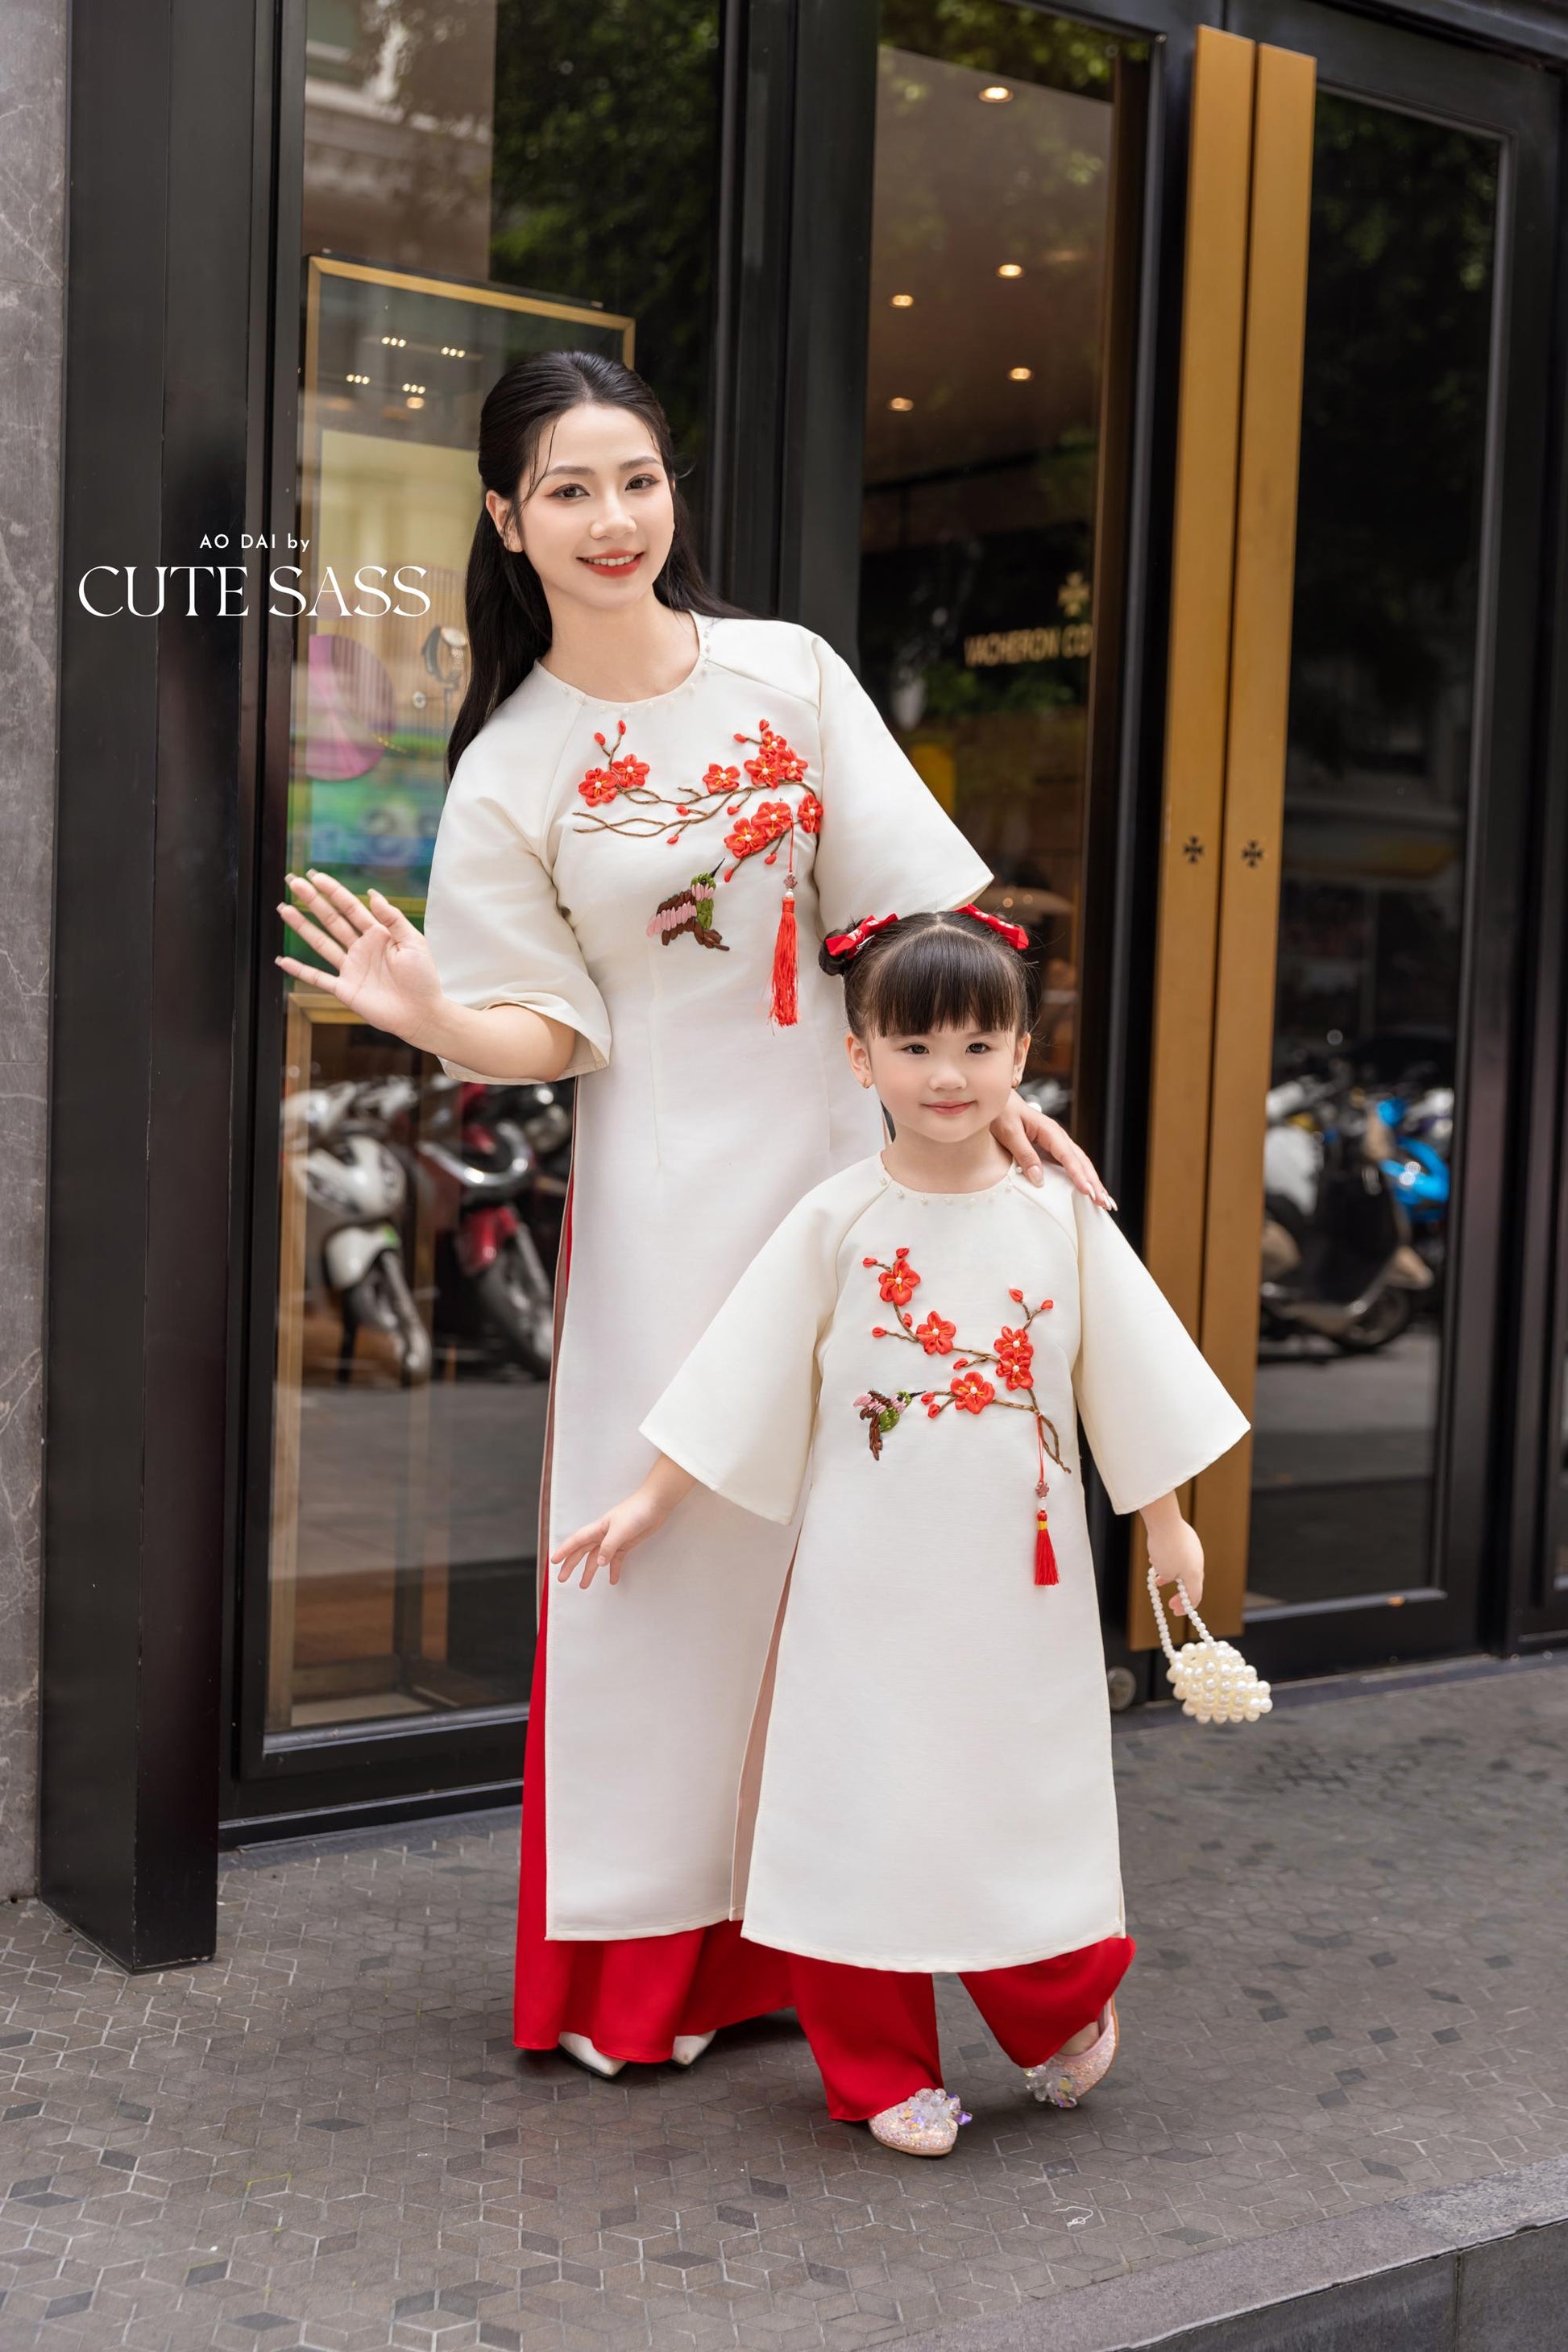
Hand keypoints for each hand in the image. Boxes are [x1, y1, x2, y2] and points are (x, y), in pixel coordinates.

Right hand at [276, 870, 445, 1043]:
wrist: (421, 1014)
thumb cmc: (423, 979)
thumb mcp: (414, 943)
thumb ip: (393, 919)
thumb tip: (372, 894)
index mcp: (378, 935)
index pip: (351, 908)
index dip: (333, 891)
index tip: (316, 876)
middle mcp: (361, 948)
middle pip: (331, 920)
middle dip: (312, 901)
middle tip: (293, 882)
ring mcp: (351, 968)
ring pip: (321, 943)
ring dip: (302, 926)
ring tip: (284, 908)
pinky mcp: (345, 989)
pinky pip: (318, 978)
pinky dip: (300, 970)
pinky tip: (283, 960)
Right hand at [550, 1456, 695, 1588]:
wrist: (656, 1504)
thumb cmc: (636, 1512)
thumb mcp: (620, 1531)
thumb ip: (608, 1547)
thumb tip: (598, 1563)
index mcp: (598, 1529)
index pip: (576, 1541)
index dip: (564, 1551)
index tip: (553, 1561)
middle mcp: (603, 1534)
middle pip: (582, 1552)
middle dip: (571, 1565)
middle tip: (563, 1579)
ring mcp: (614, 1539)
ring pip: (597, 1558)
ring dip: (590, 1571)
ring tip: (584, 1585)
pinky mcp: (626, 1543)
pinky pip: (615, 1559)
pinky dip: (613, 1569)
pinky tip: (612, 1580)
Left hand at [992, 1092, 1114, 1207]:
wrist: (999, 1101)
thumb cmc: (1003, 1114)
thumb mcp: (1010, 1133)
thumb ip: (1024, 1154)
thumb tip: (1038, 1179)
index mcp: (1050, 1131)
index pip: (1068, 1157)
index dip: (1079, 1176)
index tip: (1087, 1192)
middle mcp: (1059, 1137)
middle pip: (1082, 1162)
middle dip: (1095, 1183)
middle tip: (1104, 1203)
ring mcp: (1058, 1142)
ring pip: (1081, 1164)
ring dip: (1093, 1182)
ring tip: (1104, 1201)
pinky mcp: (1054, 1148)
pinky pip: (1072, 1164)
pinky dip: (1083, 1177)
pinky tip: (1089, 1189)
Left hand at [1148, 1513, 1203, 1614]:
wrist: (1165, 1520)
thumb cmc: (1165, 1548)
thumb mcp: (1166, 1571)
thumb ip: (1170, 1577)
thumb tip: (1170, 1574)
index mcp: (1195, 1574)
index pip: (1195, 1596)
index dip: (1185, 1607)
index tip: (1176, 1612)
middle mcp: (1197, 1561)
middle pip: (1191, 1582)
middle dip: (1180, 1594)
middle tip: (1170, 1603)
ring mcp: (1193, 1548)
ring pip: (1184, 1567)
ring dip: (1172, 1577)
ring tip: (1158, 1581)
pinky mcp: (1185, 1538)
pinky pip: (1179, 1555)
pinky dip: (1170, 1562)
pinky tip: (1155, 1561)